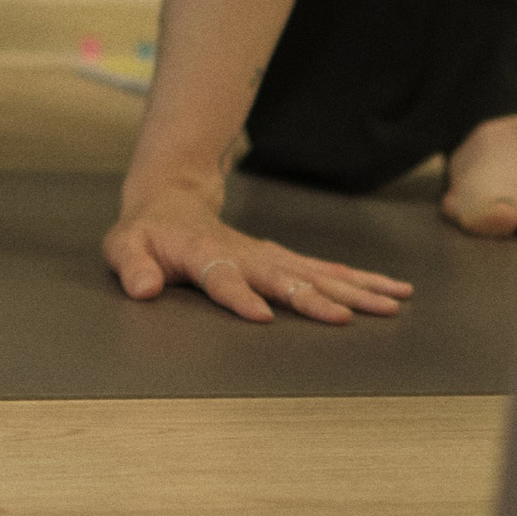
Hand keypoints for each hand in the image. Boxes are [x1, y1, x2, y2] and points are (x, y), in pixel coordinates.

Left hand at [104, 188, 411, 324]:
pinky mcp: (282, 259)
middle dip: (315, 297)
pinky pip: (325, 269)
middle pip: (282, 276)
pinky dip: (358, 280)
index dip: (239, 295)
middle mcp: (244, 254)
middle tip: (348, 317)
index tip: (262, 316)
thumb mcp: (124, 247)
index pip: (220, 277)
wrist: (172, 198)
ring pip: (316, 272)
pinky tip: (389, 291)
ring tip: (392, 303)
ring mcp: (268, 255)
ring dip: (353, 288)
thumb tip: (144, 288)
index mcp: (202, 253)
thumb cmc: (147, 233)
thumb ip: (132, 266)